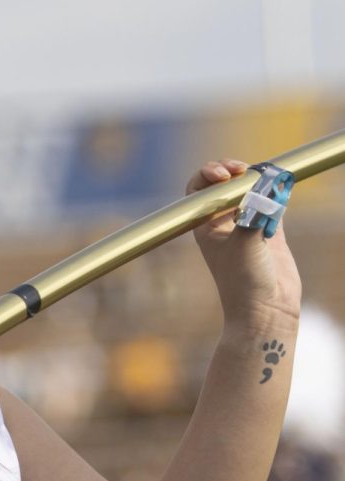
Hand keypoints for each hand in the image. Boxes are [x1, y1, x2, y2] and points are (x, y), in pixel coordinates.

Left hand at [186, 157, 300, 330]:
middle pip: (225, 184)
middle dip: (234, 171)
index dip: (209, 174)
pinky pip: (273, 201)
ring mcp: (248, 224)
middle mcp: (224, 222)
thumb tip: (266, 185)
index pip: (199, 189)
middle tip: (245, 170)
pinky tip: (281, 191)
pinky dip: (277, 191)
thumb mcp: (244, 244)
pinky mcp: (271, 230)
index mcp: (205, 225)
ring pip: (250, 189)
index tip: (226, 175)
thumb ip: (254, 213)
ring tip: (268, 180)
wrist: (266, 310)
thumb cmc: (244, 281)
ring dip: (259, 179)